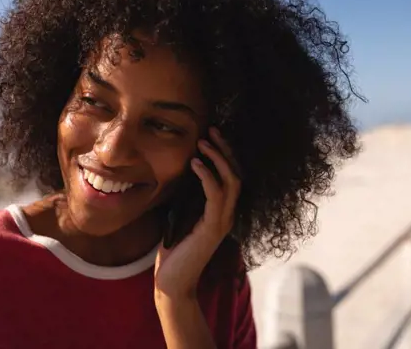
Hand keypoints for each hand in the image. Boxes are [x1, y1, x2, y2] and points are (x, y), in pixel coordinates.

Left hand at [154, 127, 240, 300]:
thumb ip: (185, 196)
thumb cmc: (173, 250)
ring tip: (203, 142)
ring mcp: (222, 221)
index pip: (231, 175)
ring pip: (231, 181)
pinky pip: (215, 195)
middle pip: (237, 173)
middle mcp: (227, 214)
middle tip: (212, 130)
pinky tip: (195, 163)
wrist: (172, 281)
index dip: (225, 153)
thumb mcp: (179, 215)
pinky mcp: (212, 228)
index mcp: (221, 210)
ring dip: (218, 158)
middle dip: (226, 150)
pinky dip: (207, 176)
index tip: (212, 134)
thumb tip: (178, 172)